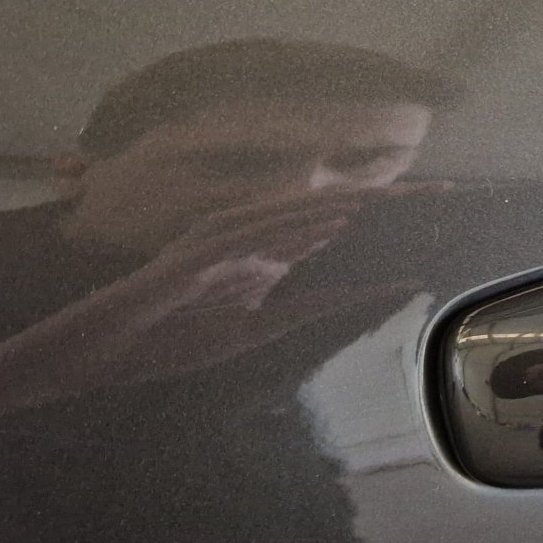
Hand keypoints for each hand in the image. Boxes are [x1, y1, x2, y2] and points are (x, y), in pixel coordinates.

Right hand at [0, 184, 445, 424]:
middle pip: (324, 210)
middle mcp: (247, 238)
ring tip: (400, 194)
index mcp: (264, 252)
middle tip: (439, 190)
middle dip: (381, 201)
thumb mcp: (259, 327)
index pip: (332, 225)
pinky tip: (328, 221)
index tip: (433, 208)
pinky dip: (293, 228)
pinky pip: (253, 238)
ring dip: (346, 203)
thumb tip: (369, 288)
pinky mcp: (196, 258)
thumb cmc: (172, 338)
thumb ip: (310, 306)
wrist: (103, 351)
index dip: (382, 215)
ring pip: (294, 213)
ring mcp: (221, 243)